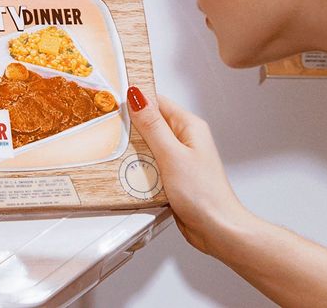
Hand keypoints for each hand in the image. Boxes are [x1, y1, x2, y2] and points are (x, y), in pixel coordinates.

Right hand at [128, 86, 253, 254]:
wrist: (217, 229)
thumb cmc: (204, 194)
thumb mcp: (172, 155)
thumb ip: (153, 126)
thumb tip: (138, 97)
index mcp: (189, 126)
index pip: (158, 102)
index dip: (136, 100)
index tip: (113, 101)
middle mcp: (185, 140)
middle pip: (150, 123)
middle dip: (130, 128)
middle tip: (109, 130)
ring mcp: (178, 158)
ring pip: (148, 146)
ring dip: (133, 150)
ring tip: (115, 152)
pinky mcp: (172, 176)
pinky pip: (150, 164)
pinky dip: (138, 167)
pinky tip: (127, 172)